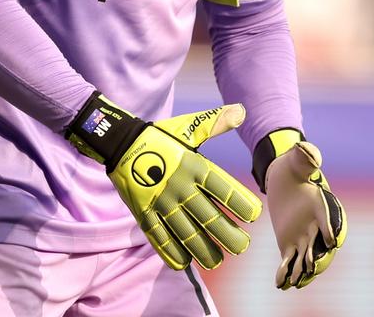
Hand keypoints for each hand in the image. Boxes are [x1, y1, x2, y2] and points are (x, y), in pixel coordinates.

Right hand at [68, 94, 261, 269]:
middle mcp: (179, 185)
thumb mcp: (188, 129)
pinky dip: (170, 251)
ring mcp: (160, 202)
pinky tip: (184, 262)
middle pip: (208, 217)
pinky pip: (158, 237)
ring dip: (203, 249)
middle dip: (227, 235)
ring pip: (185, 233)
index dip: (239, 202)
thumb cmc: (162, 137)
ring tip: (216, 260)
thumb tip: (242, 111)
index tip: (253, 215)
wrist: (120, 141)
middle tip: (241, 246)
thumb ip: (216, 123)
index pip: (222, 187)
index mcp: (193, 165)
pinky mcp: (143, 212)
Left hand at [258, 131, 346, 288]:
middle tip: (313, 266)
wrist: (285, 178)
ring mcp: (303, 236)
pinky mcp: (289, 243)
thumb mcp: (299, 159)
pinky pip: (289, 260)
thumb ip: (305, 156)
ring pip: (305, 256)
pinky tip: (280, 283)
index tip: (333, 241)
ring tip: (297, 280)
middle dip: (318, 255)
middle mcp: (315, 224)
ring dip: (302, 269)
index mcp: (320, 205)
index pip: (328, 219)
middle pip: (319, 244)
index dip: (330, 229)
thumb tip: (309, 152)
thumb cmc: (294, 167)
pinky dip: (286, 272)